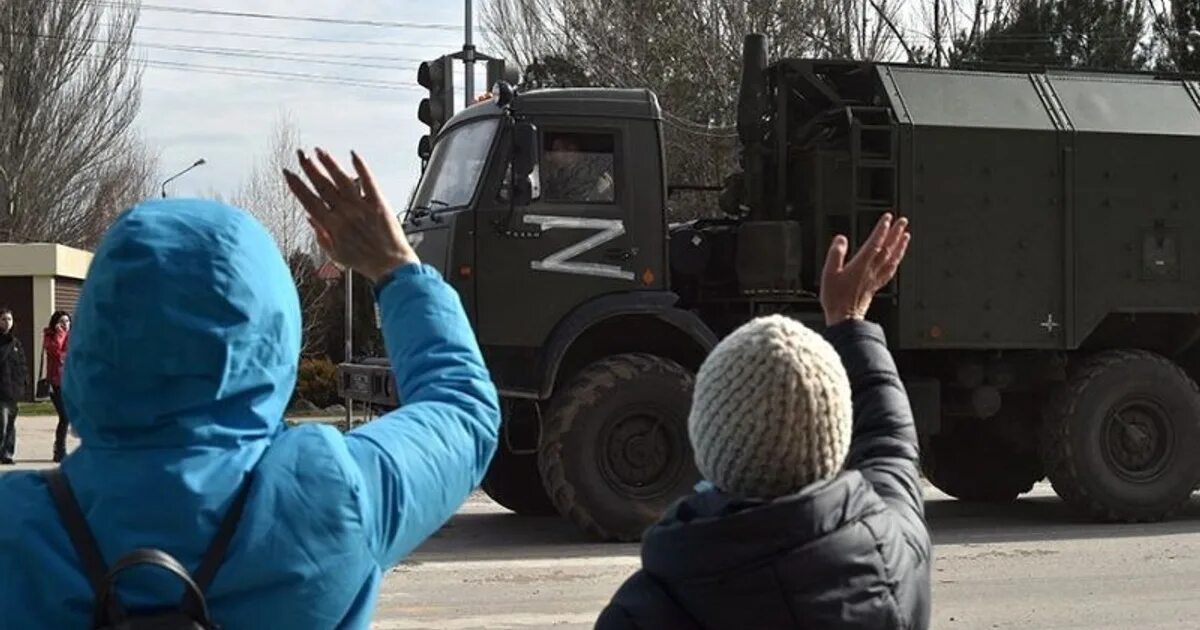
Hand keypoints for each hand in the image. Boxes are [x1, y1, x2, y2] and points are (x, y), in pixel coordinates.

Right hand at [282, 148, 418, 282]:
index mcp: (332, 226)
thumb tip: (310, 218)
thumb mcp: (335, 254)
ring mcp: (361, 206)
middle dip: (309, 168)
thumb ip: (321, 235)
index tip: (288, 173)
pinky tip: (353, 155)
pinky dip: (361, 167)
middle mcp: (345, 213)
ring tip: (320, 151)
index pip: (308, 200)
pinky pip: (368, 181)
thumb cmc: (364, 262)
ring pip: (342, 180)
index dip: (296, 185)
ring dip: (330, 164)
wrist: (390, 266)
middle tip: (301, 154)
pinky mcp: (378, 203)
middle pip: (323, 186)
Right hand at [819, 213, 910, 326]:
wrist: (845, 319)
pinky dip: (896, 262)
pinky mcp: (875, 286)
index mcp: (860, 265)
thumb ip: (835, 254)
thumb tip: (841, 239)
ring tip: (906, 236)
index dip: (882, 229)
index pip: (875, 243)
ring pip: (892, 259)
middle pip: (887, 249)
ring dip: (900, 246)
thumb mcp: (829, 274)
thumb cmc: (835, 298)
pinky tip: (897, 259)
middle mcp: (871, 270)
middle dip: (895, 233)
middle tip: (903, 222)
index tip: (888, 218)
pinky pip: (890, 271)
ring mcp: (875, 279)